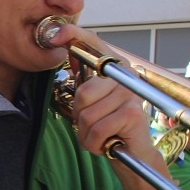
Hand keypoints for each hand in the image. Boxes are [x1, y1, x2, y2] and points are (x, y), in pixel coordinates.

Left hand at [48, 24, 154, 158]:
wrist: (133, 153)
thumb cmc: (109, 126)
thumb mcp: (91, 101)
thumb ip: (81, 77)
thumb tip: (60, 45)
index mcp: (114, 67)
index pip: (93, 43)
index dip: (74, 36)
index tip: (56, 37)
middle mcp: (126, 75)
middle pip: (83, 93)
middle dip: (80, 117)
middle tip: (92, 125)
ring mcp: (131, 94)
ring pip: (88, 115)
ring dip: (87, 134)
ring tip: (100, 136)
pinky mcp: (133, 113)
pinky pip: (98, 129)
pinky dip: (95, 143)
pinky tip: (105, 143)